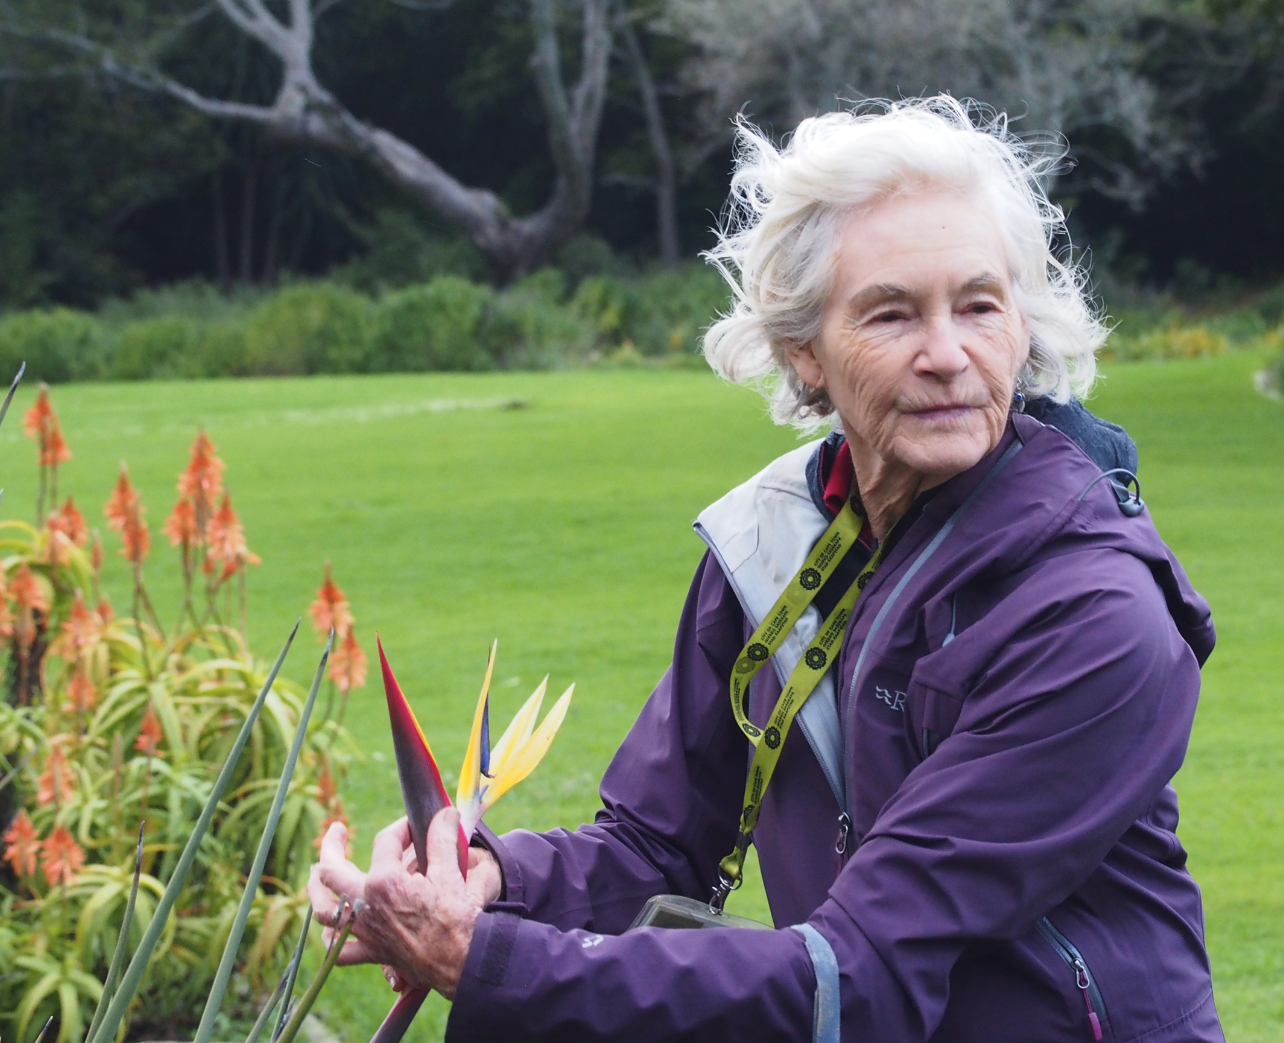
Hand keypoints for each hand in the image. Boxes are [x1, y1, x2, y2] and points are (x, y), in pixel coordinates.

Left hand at [307, 808, 494, 998]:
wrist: (460, 961)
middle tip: (337, 830)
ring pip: (324, 910)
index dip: (400, 827)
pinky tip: (332, 928)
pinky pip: (340, 950)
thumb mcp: (449, 872)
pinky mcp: (371, 952)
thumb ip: (442, 838)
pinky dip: (333, 937)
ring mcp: (364, 931)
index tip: (413, 824)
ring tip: (316, 873)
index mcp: (384, 882)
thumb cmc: (455, 918)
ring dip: (316, 889)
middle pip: (332, 870)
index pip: (385, 842)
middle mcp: (365, 905)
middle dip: (331, 845)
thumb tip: (445, 813)